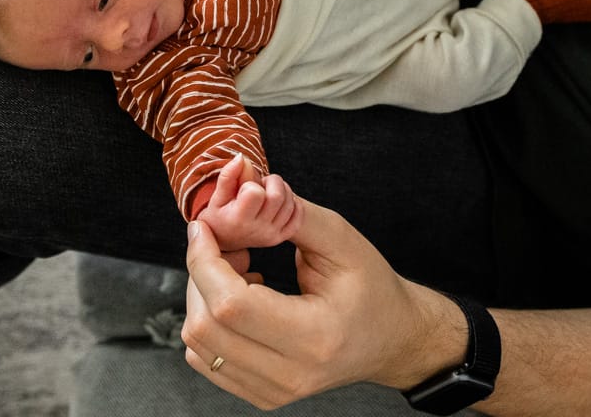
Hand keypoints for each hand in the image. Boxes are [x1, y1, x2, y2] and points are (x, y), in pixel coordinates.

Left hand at [182, 197, 465, 408]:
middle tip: (223, 245)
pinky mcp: (262, 394)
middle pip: (206, 327)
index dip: (204, 262)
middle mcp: (291, 374)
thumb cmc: (373, 290)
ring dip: (201, 298)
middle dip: (200, 275)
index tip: (202, 229)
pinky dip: (208, 322)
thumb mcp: (343, 241)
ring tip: (236, 270)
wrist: (392, 340)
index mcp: (316, 336)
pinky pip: (206, 360)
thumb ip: (292, 215)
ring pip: (199, 346)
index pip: (232, 305)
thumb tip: (243, 196)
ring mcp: (274, 391)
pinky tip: (238, 299)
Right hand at [196, 154, 302, 251]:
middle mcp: (257, 230)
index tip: (243, 188)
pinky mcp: (280, 238)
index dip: (251, 184)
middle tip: (260, 184)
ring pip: (290, 204)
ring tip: (267, 193)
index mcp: (239, 219)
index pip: (256, 193)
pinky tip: (280, 202)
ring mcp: (270, 235)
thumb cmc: (218, 215)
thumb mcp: (217, 196)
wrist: (223, 240)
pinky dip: (294, 204)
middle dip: (272, 182)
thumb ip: (228, 175)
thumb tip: (242, 157)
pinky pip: (298, 217)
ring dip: (282, 190)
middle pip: (278, 196)